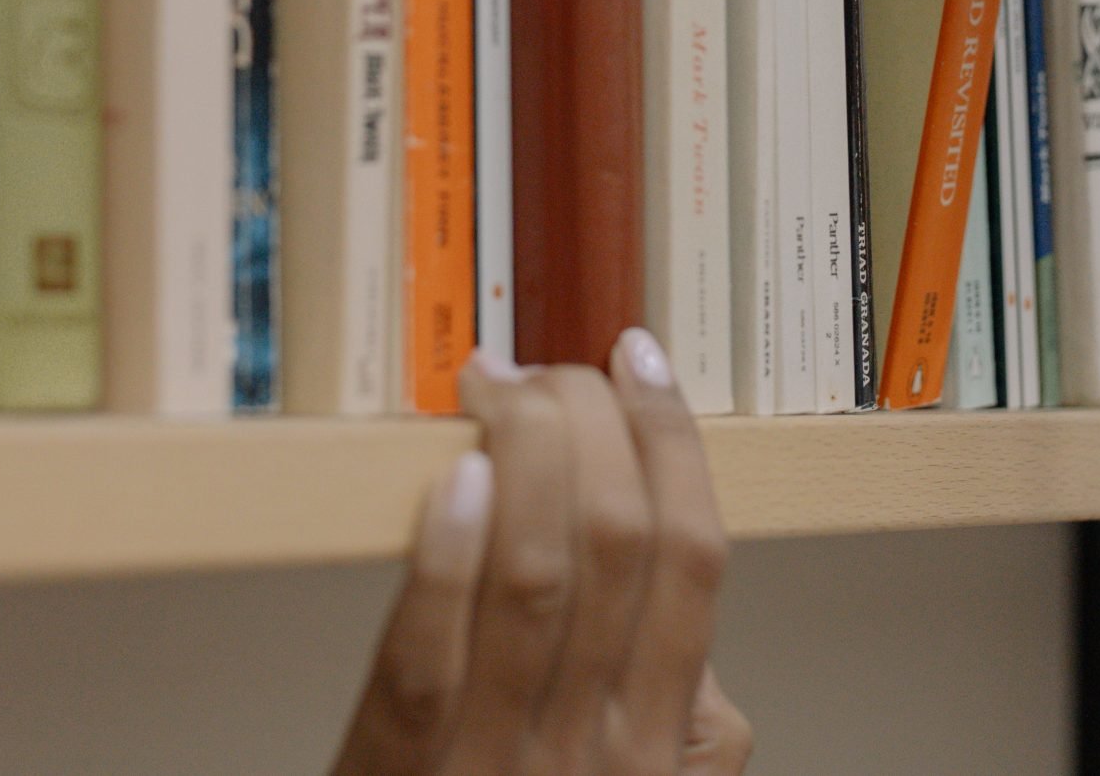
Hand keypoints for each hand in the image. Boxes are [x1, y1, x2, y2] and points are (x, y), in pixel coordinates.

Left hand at [330, 330, 752, 775]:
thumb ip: (682, 710)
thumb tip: (686, 590)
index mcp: (661, 739)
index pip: (693, 556)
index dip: (674, 442)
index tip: (643, 365)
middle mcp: (598, 744)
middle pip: (621, 544)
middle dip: (595, 426)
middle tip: (558, 371)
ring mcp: (501, 757)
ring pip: (538, 576)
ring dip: (525, 459)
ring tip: (504, 392)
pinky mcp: (407, 766)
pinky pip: (430, 652)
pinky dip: (447, 556)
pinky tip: (456, 478)